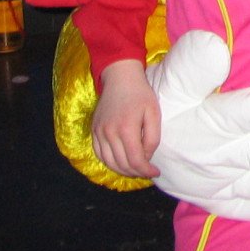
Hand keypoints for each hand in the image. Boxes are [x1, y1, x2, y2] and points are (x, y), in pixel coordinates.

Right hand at [93, 60, 160, 179]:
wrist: (120, 78)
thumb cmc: (141, 94)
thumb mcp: (154, 112)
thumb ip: (152, 138)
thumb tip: (146, 157)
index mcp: (126, 128)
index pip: (135, 160)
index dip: (146, 170)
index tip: (155, 172)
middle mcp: (109, 133)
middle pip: (122, 164)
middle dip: (136, 172)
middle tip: (147, 171)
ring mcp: (99, 132)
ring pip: (109, 162)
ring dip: (123, 170)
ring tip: (136, 168)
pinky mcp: (94, 131)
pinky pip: (99, 154)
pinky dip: (110, 162)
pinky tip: (121, 162)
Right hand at [146, 30, 249, 220]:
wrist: (135, 136)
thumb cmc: (166, 96)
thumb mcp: (172, 71)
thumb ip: (194, 61)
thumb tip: (216, 49)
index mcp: (207, 119)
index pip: (249, 114)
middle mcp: (213, 155)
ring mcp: (215, 183)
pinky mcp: (215, 200)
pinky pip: (249, 209)